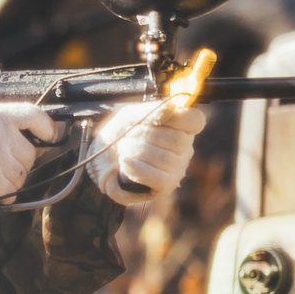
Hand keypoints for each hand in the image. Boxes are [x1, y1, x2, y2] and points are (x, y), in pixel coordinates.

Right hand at [0, 103, 62, 197]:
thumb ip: (2, 127)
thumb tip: (34, 142)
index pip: (34, 115)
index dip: (48, 127)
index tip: (51, 136)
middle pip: (30, 154)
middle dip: (20, 165)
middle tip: (2, 166)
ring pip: (21, 174)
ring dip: (10, 181)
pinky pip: (8, 190)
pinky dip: (3, 194)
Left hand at [87, 100, 207, 204]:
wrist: (99, 159)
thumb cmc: (119, 135)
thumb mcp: (129, 116)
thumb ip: (149, 110)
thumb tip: (171, 107)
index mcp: (180, 128)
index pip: (195, 121)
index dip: (179, 117)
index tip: (157, 117)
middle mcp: (184, 149)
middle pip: (178, 141)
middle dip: (146, 136)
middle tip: (128, 135)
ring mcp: (177, 169)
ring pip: (166, 160)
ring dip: (137, 151)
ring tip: (123, 149)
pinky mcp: (165, 187)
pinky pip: (159, 178)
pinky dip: (138, 169)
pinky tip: (124, 163)